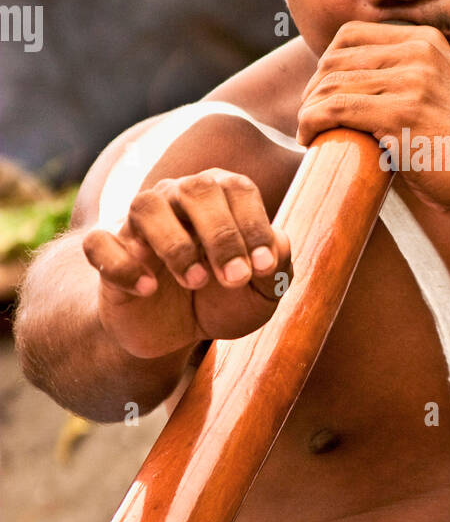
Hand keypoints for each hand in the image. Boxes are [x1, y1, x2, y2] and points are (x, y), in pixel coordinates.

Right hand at [82, 169, 292, 357]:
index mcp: (221, 196)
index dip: (253, 225)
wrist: (174, 333)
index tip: (264, 268)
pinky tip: (147, 289)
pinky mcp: (107, 252)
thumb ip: (278, 266)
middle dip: (220, 234)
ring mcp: (138, 223)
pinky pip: (100, 243)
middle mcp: (178, 198)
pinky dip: (122, 265)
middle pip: (195, 189)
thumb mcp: (261, 293)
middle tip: (234, 279)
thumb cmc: (223, 300)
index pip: (237, 188)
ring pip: (145, 206)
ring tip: (195, 281)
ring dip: (174, 243)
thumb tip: (277, 243)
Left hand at [295, 21, 449, 224]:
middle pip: (334, 58)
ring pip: (330, 84)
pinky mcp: (402, 114)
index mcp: (427, 41)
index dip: (326, 64)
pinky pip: (335, 109)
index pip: (350, 34)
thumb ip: (409, 79)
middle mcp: (419, 52)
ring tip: (308, 132)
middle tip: (311, 119)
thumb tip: (356, 86)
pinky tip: (309, 139)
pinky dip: (312, 123)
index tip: (322, 94)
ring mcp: (412, 81)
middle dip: (313, 90)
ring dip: (308, 110)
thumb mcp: (444, 93)